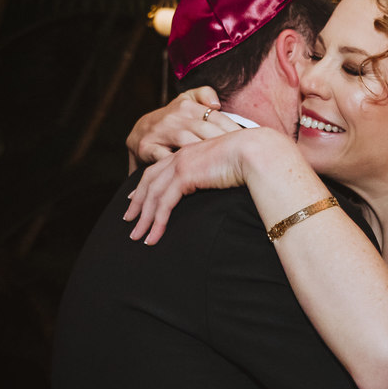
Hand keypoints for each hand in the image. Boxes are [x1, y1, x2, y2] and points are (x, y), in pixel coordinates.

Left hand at [123, 129, 260, 243]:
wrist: (258, 151)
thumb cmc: (254, 160)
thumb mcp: (231, 167)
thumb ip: (221, 175)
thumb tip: (224, 186)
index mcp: (191, 151)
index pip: (159, 168)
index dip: (144, 184)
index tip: (135, 198)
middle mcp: (182, 155)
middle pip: (149, 181)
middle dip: (137, 202)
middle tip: (128, 220)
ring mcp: (181, 164)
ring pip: (152, 195)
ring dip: (144, 219)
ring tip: (137, 237)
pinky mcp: (185, 176)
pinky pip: (163, 203)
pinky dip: (156, 222)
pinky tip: (152, 237)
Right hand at [126, 87, 238, 165]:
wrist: (138, 132)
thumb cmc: (171, 120)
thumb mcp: (186, 101)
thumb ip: (203, 94)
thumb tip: (217, 102)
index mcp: (186, 105)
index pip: (216, 118)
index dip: (234, 130)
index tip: (251, 143)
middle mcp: (173, 116)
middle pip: (205, 131)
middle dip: (225, 144)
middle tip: (244, 158)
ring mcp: (159, 132)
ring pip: (187, 144)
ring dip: (207, 156)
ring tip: (225, 168)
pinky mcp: (146, 147)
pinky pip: (164, 158)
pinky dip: (179, 166)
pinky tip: (195, 175)